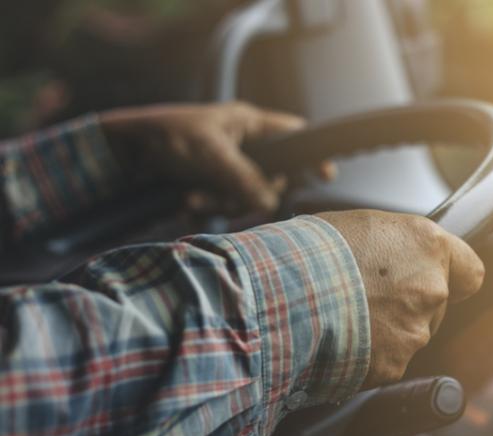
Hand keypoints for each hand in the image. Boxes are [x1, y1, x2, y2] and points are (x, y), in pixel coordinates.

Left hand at [100, 102, 335, 212]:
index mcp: (248, 123)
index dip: (311, 155)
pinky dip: (206, 206)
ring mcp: (226, 166)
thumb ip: (245, 178)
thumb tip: (271, 203)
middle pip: (271, 176)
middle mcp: (242, 144)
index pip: (294, 135)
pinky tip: (185, 201)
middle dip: (251, 192)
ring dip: (221, 202)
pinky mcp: (208, 184)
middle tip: (230, 196)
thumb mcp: (211, 155)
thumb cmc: (165, 137)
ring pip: (246, 195)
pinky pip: (223, 204)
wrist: (118, 152)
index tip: (326, 176)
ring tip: (193, 197)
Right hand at [317, 210, 484, 388]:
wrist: (279, 295)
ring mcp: (414, 331)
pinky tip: (338, 339)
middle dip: (406, 304)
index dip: (454, 277)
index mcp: (427, 246)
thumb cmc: (310, 251)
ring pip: (409, 335)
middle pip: (434, 305)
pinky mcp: (393, 366)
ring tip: (343, 315)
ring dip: (385, 330)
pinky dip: (366, 356)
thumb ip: (394, 244)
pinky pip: (385, 362)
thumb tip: (395, 255)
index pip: (470, 271)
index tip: (440, 279)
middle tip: (364, 295)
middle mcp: (431, 288)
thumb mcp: (360, 226)